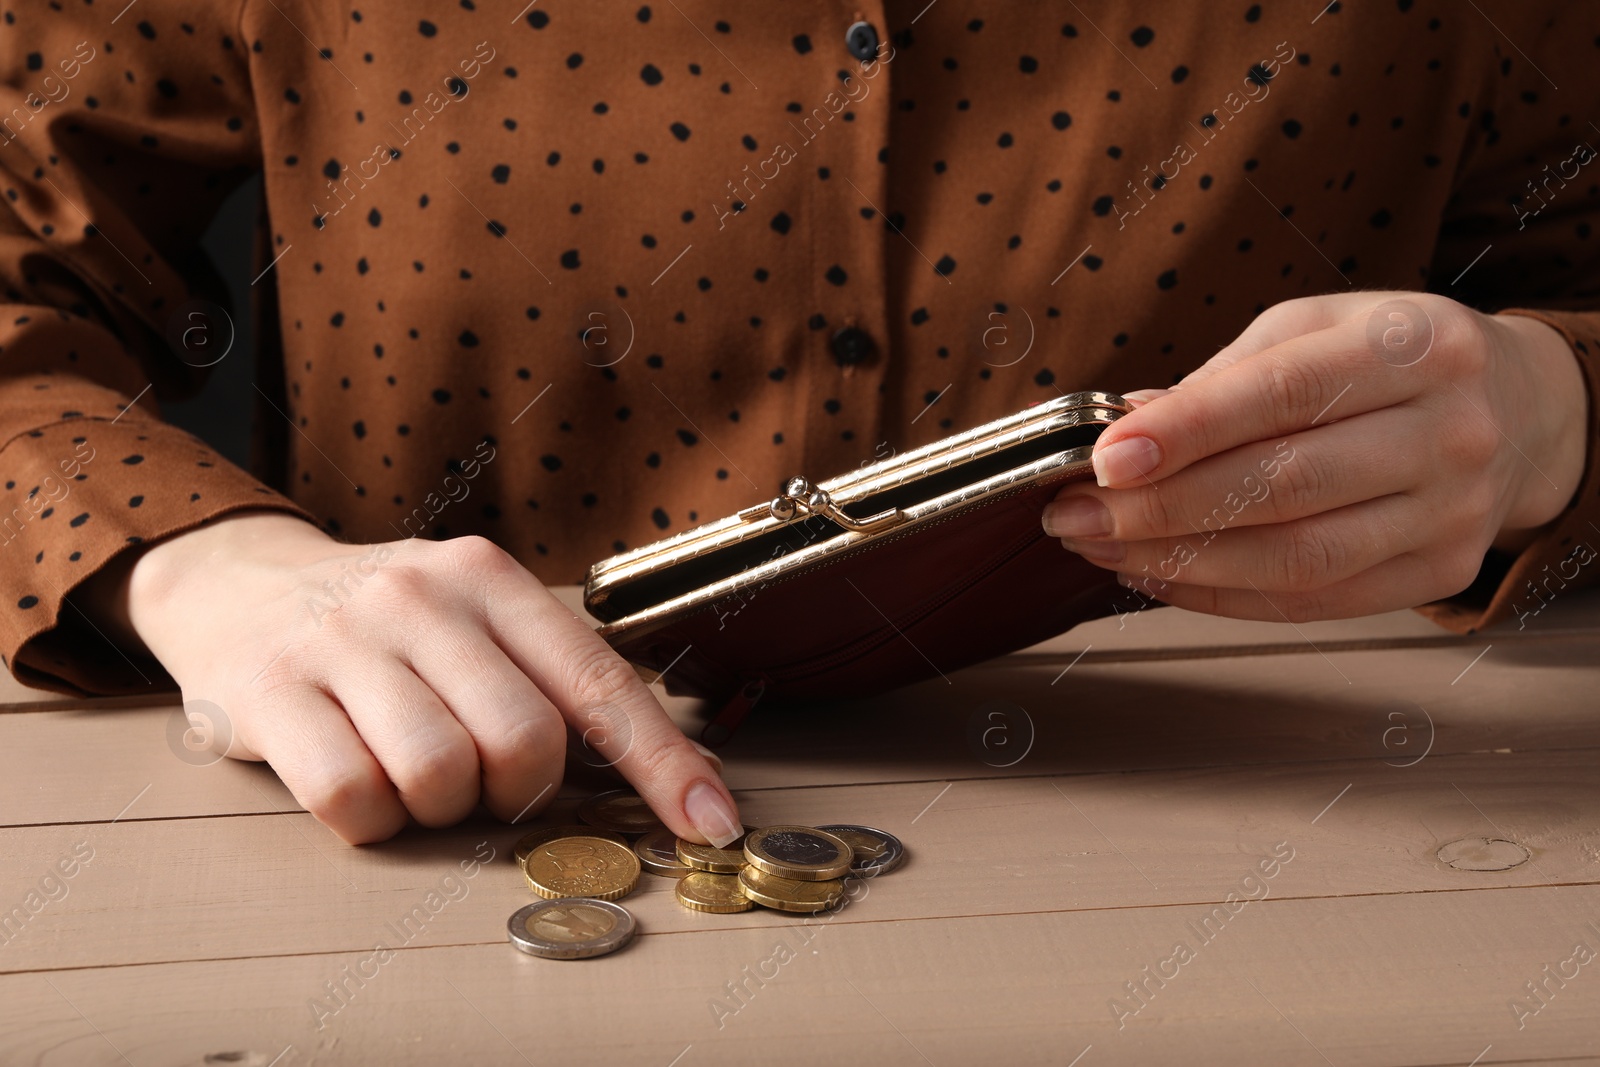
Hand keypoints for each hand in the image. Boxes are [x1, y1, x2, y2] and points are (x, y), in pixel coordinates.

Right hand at [84, 511, 740, 843]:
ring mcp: (341, 638)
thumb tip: (680, 776)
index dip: (664, 765)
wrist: (238, 581)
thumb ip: (556, 683)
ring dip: (435, 807)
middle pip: (523, 743)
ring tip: (408, 768)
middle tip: (479, 777)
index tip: (713, 826)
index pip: (599, 685)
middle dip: (514, 791)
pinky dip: (367, 820)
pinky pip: (350, 800)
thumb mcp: (476, 622)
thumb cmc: (387, 627)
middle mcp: (423, 597)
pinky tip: (355, 779)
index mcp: (492, 580)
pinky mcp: (268, 688)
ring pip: (437, 777)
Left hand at [1041, 292, 1589, 621]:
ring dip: (1180, 561)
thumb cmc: (1390, 360)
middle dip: (1161, 507)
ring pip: (1295, 557)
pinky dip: (1223, 595)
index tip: (1104, 458)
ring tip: (1102, 548)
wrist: (1515, 409)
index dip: (1186, 430)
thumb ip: (1223, 377)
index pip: (1285, 393)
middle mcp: (1449, 431)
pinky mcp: (1441, 569)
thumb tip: (1123, 429)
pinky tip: (1161, 574)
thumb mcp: (1315, 328)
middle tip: (1076, 515)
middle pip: (1284, 486)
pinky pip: (1314, 600)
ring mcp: (1453, 510)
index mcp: (1416, 346)